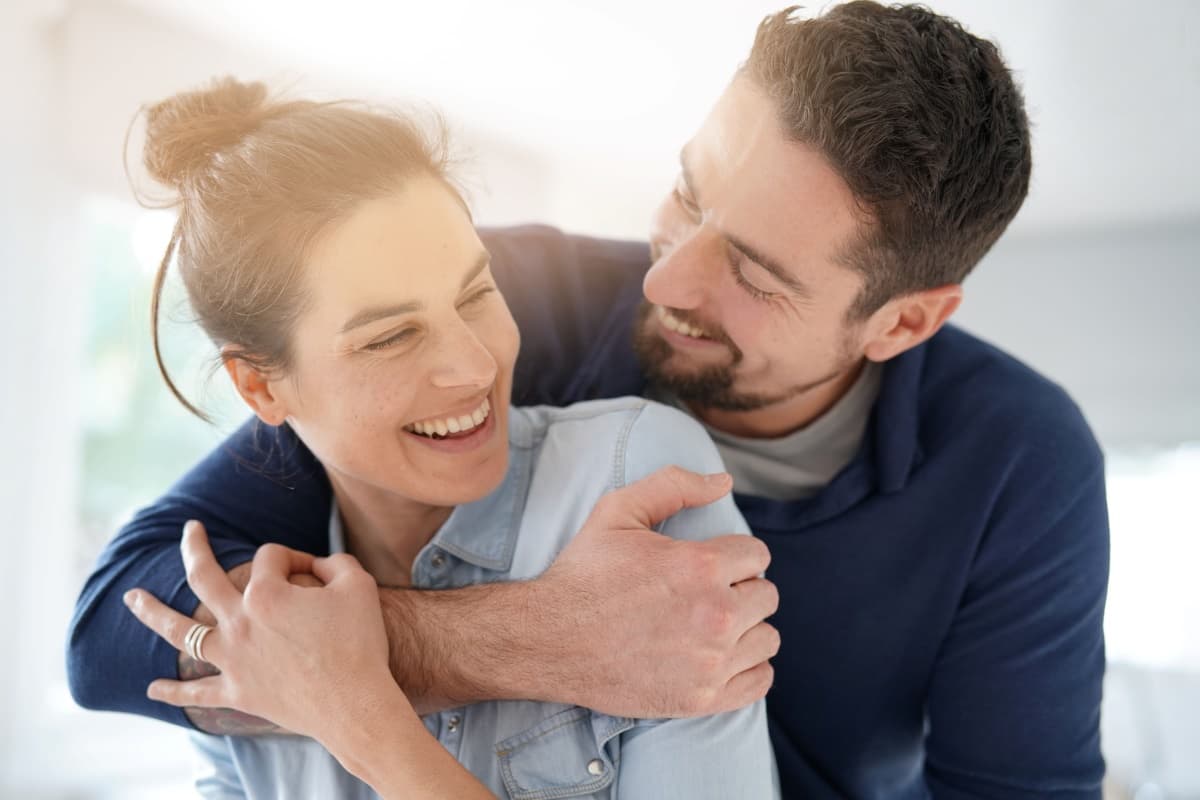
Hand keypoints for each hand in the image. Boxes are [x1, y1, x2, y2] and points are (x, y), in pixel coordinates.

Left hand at [124, 520, 407, 743]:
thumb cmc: (360, 642)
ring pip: (182, 633)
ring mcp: (233, 660)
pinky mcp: (237, 693)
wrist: (355, 704)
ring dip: (153, 612)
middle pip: (204, 577)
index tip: (317, 573)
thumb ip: (334, 562)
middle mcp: (239, 623)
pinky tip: (151, 688)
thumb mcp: (358, 585)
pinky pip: (197, 693)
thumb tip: (316, 564)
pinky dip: (174, 691)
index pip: (272, 558)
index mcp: (266, 593)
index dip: (296, 558)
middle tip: (189, 530)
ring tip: (131, 598)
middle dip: (195, 548)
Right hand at [532, 466, 778, 716]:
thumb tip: (723, 482)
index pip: (758, 555)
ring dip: (747, 629)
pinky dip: (749, 667)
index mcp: (701, 566)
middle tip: (708, 595)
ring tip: (713, 626)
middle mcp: (715, 615)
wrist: (548, 640)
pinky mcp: (702, 699)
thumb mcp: (618, 511)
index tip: (711, 566)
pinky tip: (722, 656)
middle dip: (741, 589)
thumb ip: (674, 486)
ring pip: (767, 638)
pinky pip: (759, 681)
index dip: (734, 556)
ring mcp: (711, 662)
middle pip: (766, 596)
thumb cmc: (583, 574)